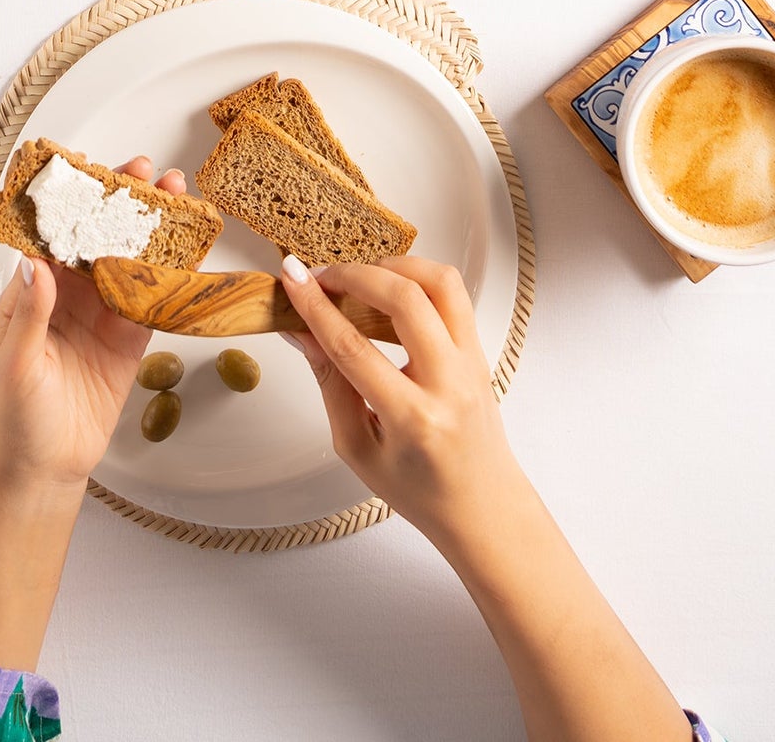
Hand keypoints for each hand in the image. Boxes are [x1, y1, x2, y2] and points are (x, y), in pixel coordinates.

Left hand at [0, 155, 183, 491]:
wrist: (43, 470)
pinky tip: (190, 249)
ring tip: (176, 197)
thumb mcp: (17, 363)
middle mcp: (70, 297)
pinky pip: (154, 301)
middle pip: (100, 239)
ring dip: (152, 230)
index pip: (57, 236)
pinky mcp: (129, 341)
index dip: (76, 202)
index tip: (93, 170)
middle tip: (147, 174)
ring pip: (131, 261)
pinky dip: (172, 276)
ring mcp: (102, 317)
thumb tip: (36, 261)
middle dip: (122, 204)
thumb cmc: (14, 418)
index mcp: (35, 294)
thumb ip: (32, 313)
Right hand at [278, 255, 516, 554]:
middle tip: (321, 277)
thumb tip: (301, 331)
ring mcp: (472, 362)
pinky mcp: (480, 350)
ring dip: (394, 267)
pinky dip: (418, 279)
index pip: (354, 348)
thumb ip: (331, 384)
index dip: (316, 308)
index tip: (291, 279)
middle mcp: (449, 383)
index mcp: (414, 419)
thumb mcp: (358, 449)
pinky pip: (454, 295)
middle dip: (354, 275)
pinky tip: (389, 288)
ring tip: (359, 277)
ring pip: (440, 282)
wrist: (483, 508)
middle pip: (404, 300)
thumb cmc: (420, 490)